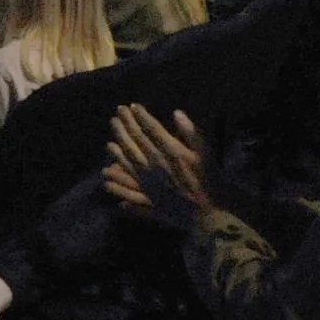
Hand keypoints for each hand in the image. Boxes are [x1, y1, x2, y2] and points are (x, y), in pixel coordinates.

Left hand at [103, 103, 212, 221]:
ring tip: (108, 143)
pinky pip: (127, 186)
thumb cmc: (212, 181)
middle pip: (136, 142)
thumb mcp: (206, 154)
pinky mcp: (148, 198)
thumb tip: (177, 112)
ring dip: (117, 150)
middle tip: (117, 114)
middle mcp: (156, 165)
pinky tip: (107, 177)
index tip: (132, 106)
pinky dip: (116, 181)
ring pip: (128, 162)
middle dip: (126, 127)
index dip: (141, 117)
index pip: (151, 130)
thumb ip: (191, 133)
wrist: (210, 213)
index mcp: (170, 153)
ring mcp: (150, 182)